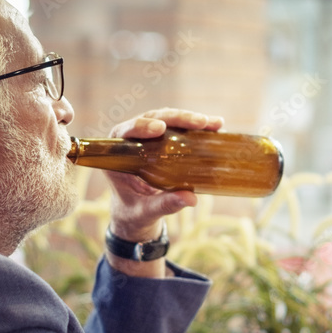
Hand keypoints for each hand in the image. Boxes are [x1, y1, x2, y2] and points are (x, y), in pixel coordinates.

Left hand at [105, 108, 223, 243]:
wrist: (136, 213)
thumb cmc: (134, 212)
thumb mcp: (146, 211)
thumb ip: (164, 205)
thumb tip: (191, 198)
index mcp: (116, 156)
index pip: (124, 133)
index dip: (141, 126)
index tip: (160, 128)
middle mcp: (130, 141)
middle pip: (151, 119)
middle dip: (177, 118)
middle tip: (200, 122)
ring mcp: (148, 138)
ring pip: (166, 119)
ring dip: (190, 119)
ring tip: (213, 123)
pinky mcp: (162, 141)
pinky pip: (178, 128)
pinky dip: (195, 127)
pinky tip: (215, 126)